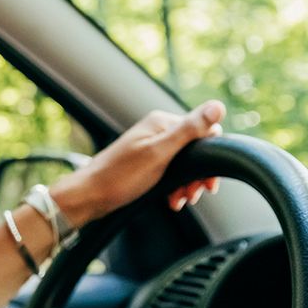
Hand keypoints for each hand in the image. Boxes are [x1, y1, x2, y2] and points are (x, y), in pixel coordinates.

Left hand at [50, 100, 225, 226]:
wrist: (89, 197)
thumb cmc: (120, 177)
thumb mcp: (159, 153)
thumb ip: (188, 131)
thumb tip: (218, 106)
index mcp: (161, 123)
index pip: (203, 131)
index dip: (210, 156)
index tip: (208, 182)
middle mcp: (156, 131)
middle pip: (194, 150)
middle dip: (198, 175)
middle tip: (193, 194)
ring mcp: (150, 147)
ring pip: (183, 164)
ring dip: (187, 184)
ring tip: (181, 200)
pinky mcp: (145, 164)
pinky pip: (170, 173)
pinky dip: (175, 187)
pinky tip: (172, 200)